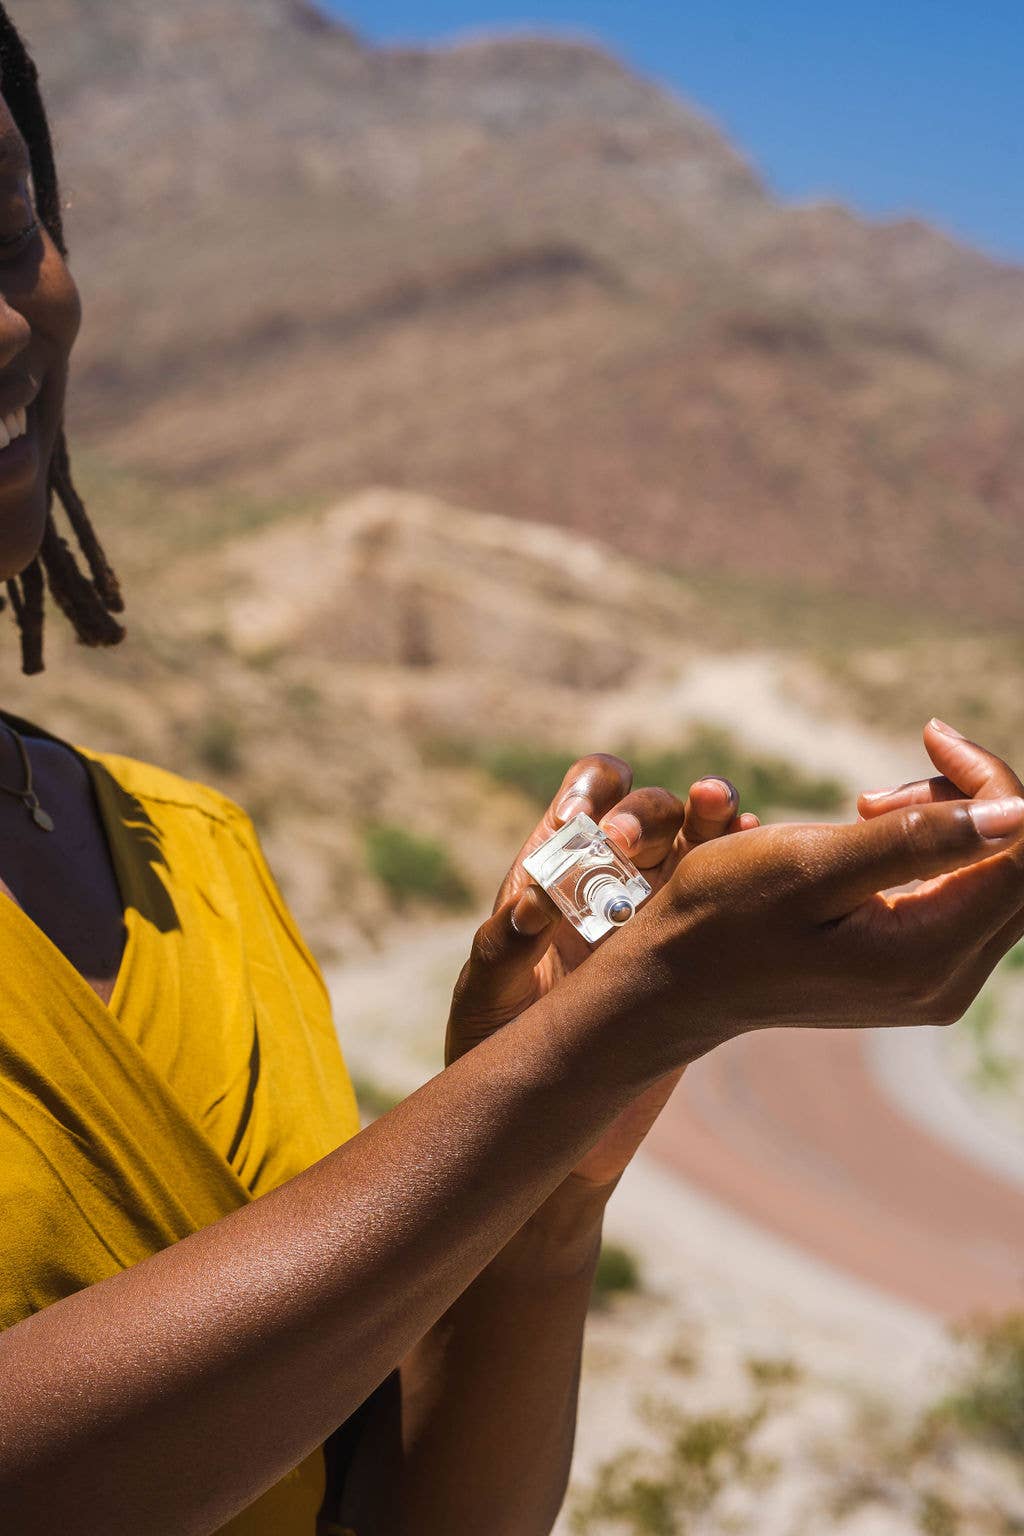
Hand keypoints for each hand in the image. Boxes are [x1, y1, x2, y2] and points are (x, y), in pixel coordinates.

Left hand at [446, 753, 756, 1187]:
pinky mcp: (703, 946)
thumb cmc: (500, 1056)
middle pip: (649, 812)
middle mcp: (614, 878)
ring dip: (713, 813)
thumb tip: (529, 906)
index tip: (587, 824)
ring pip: (701, 839)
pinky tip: (758, 853)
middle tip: (628, 848)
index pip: (585, 796)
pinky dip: (749, 859)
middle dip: (647, 814)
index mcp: (556, 872)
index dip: (594, 792)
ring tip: (720, 807)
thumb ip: (500, 952)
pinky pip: (734, 888)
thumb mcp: (486, 1001)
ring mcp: (664, 909)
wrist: (554, 1130)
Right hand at [614, 725, 1023, 1058]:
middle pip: (1019, 867)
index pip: (1021, 853)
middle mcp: (946, 982)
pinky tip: (870, 841)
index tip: (931, 736)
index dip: (994, 781)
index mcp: (925, 955)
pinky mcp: (919, 976)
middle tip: (879, 790)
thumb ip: (914, 841)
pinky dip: (932, 854)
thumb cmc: (726, 913)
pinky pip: (963, 899)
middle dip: (972, 801)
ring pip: (995, 880)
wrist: (675, 978)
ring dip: (947, 824)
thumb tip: (1017, 817)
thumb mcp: (811, 864)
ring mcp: (936, 984)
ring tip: (864, 809)